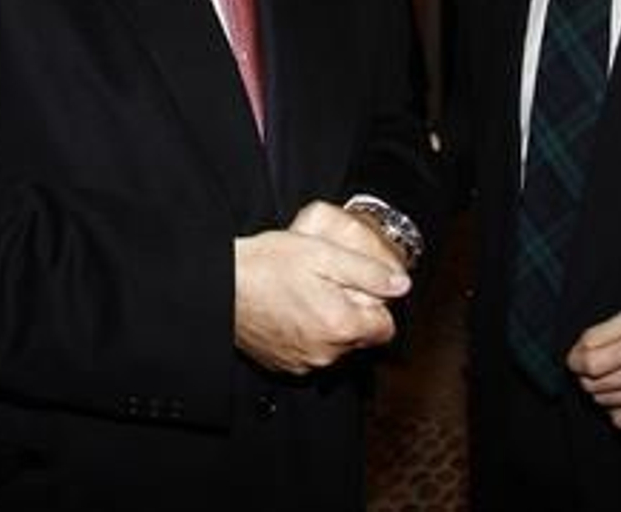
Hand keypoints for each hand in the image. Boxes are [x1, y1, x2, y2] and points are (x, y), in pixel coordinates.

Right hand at [234, 205, 411, 374]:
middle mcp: (326, 352)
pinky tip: (290, 312)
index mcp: (341, 325)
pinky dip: (307, 336)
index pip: (385, 328)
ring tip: (304, 296)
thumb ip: (368, 271)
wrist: (220, 285)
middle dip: (352, 314)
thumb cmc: (266, 265)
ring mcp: (303, 363)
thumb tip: (401, 286)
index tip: (357, 288)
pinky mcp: (284, 365)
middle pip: (360, 339)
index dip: (375, 305)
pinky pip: (310, 354)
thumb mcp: (323, 254)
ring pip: (335, 347)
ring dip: (329, 326)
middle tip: (326, 285)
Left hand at [566, 310, 620, 427]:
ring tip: (618, 376)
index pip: (588, 364)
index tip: (578, 358)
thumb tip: (576, 354)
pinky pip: (617, 419)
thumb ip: (598, 333)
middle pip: (591, 384)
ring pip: (601, 402)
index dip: (575, 361)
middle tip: (601, 365)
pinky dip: (615, 408)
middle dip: (587, 375)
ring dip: (602, 390)